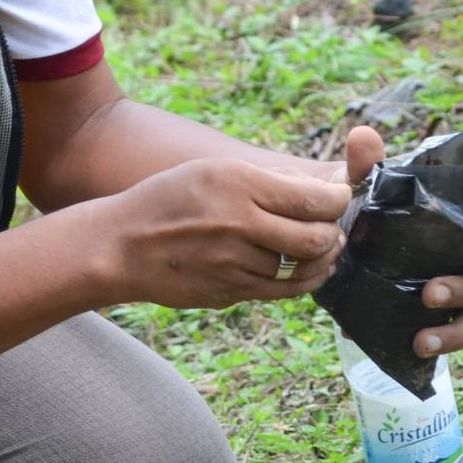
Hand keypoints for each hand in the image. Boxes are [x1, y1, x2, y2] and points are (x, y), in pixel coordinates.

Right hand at [95, 157, 350, 309]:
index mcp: (235, 183)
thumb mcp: (214, 170)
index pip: (312, 198)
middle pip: (315, 238)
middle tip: (334, 225)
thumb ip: (268, 180)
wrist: (122, 245)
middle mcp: (237, 224)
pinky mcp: (230, 292)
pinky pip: (282, 291)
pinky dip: (305, 280)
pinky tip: (307, 269)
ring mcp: (233, 263)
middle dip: (334, 232)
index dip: (337, 200)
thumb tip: (322, 192)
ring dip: (323, 259)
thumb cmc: (170, 198)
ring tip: (324, 246)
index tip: (339, 197)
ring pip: (303, 270)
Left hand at [341, 125, 462, 358]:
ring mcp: (455, 292)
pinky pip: (451, 334)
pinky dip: (439, 343)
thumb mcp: (366, 186)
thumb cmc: (369, 206)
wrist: (341, 239)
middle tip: (429, 294)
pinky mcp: (435, 316)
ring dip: (456, 330)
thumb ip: (368, 164)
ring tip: (423, 338)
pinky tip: (411, 348)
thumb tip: (363, 135)